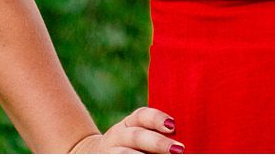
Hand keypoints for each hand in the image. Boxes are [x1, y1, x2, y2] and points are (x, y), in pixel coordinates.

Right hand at [67, 107, 182, 152]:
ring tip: (164, 163)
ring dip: (142, 159)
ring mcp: (110, 152)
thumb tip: (181, 145)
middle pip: (137, 136)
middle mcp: (118, 136)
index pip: (142, 116)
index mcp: (129, 124)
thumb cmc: (129, 147)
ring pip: (125, 155)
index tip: (173, 126)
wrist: (94, 155)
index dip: (157, 118)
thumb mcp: (136, 135)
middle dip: (158, 143)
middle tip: (179, 149)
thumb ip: (156, 135)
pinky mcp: (107, 163)